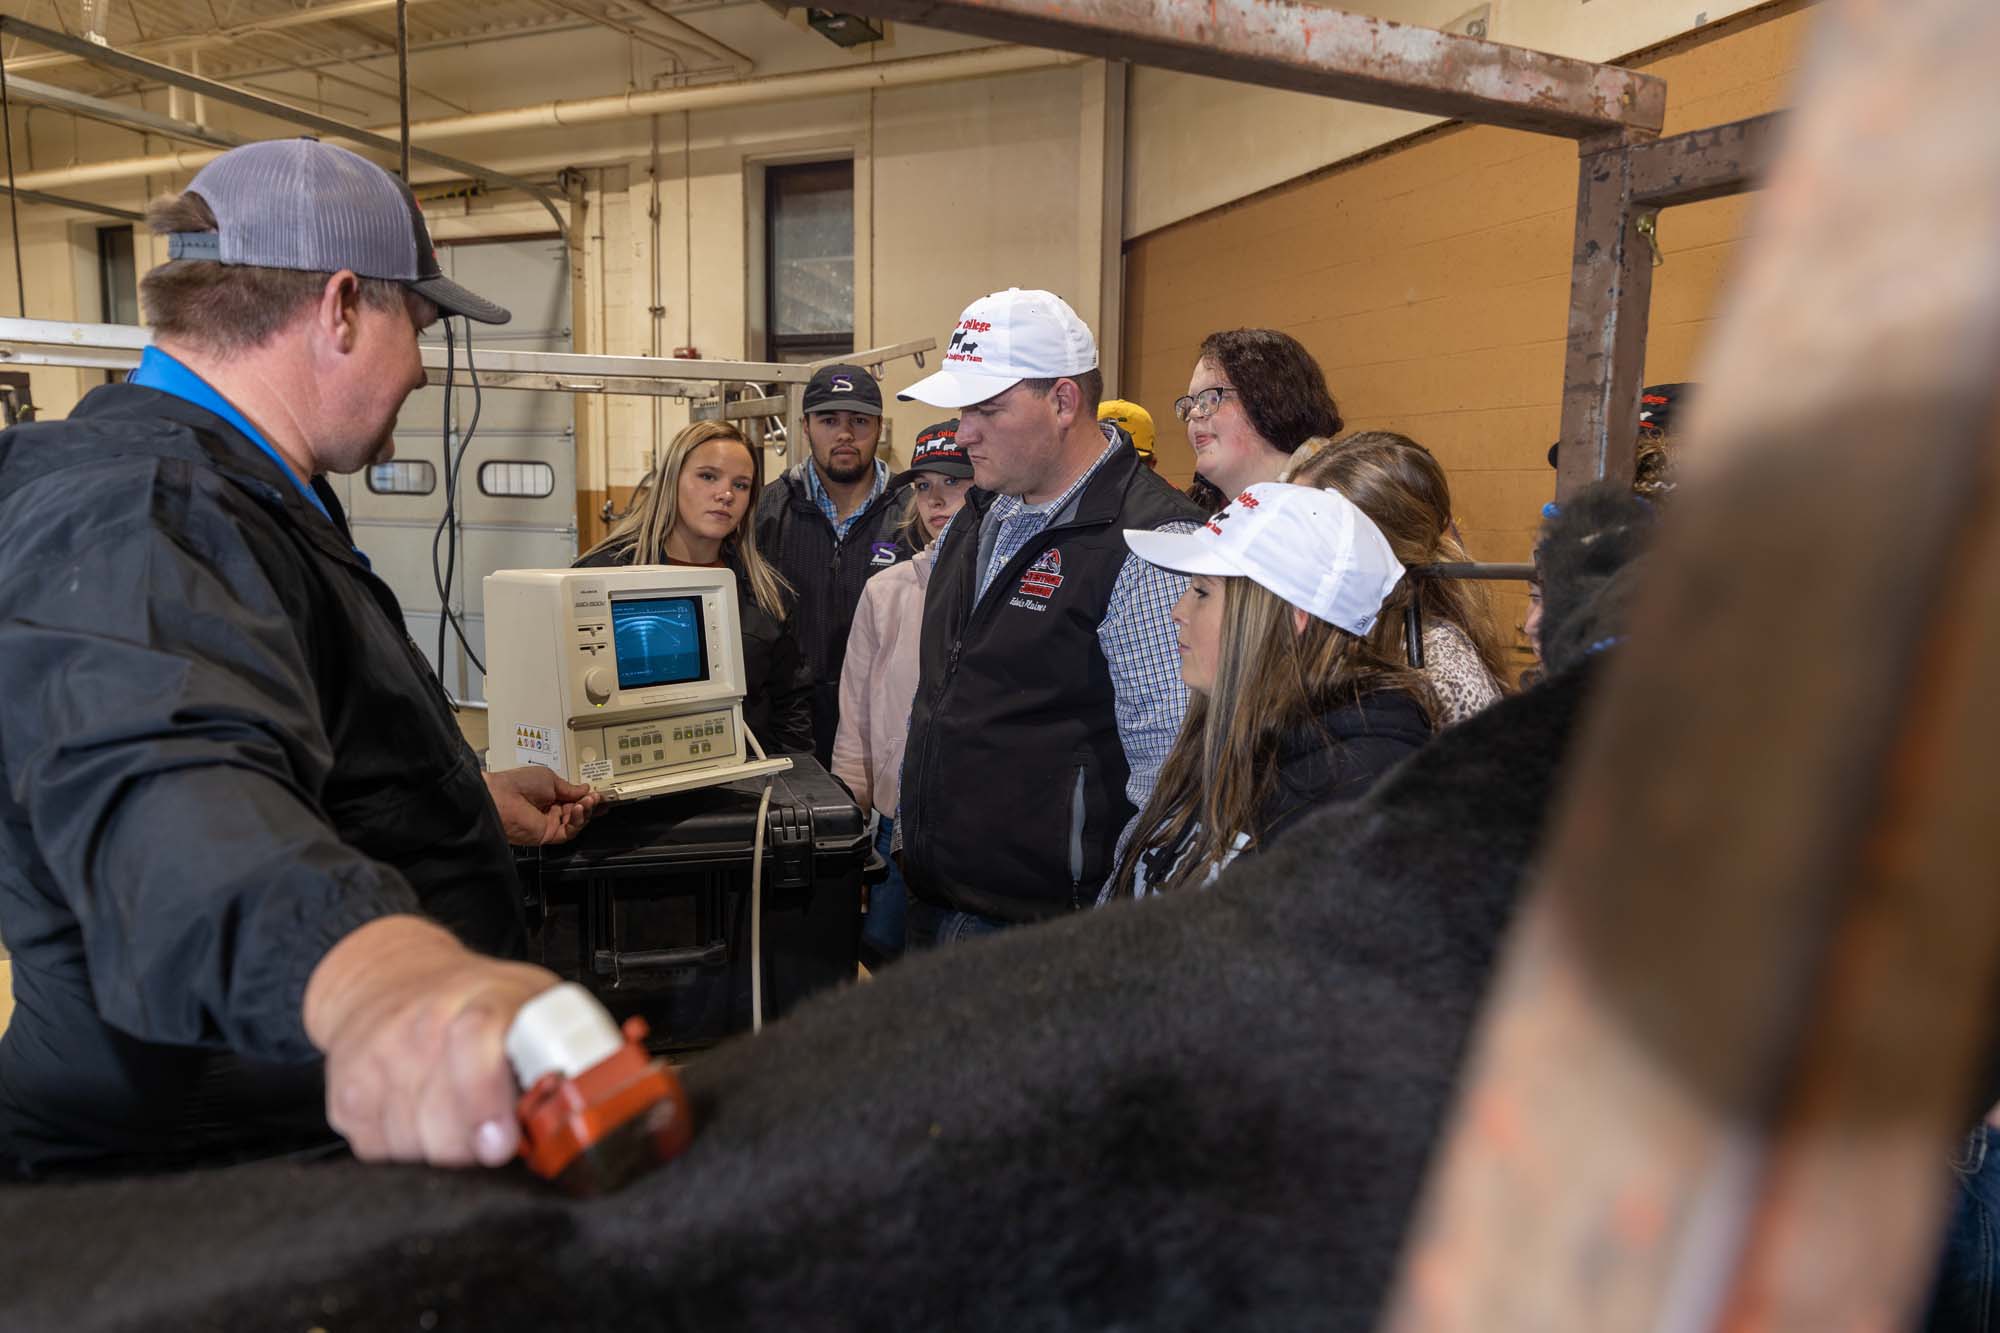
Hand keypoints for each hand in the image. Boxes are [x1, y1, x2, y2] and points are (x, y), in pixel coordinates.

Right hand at [304, 915, 560, 1166]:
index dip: (485, 1100)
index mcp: (482, 1000)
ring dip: (441, 1148)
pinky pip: (381, 1152)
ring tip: (454, 1113)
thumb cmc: (474, 999)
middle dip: (475, 1147)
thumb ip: (565, 1049)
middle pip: (444, 1118)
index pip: (474, 1041)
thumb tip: (588, 1109)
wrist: (389, 978)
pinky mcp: (345, 1093)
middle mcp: (422, 1025)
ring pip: (414, 1145)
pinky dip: (406, 1149)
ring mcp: (378, 1059)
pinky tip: (418, 1114)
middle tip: (494, 1134)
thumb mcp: (532, 1002)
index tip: (501, 1143)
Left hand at [484, 765, 604, 845]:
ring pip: (577, 822)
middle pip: (578, 811)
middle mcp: (550, 810)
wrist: (502, 798)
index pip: (574, 798)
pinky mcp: (548, 835)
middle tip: (597, 797)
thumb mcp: (550, 778)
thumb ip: (570, 788)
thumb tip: (585, 789)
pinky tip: (580, 809)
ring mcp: (549, 823)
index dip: (587, 797)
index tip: (599, 794)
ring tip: (588, 801)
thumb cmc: (518, 784)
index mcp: (549, 794)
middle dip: (590, 804)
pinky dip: (578, 821)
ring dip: (586, 811)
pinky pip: (570, 831)